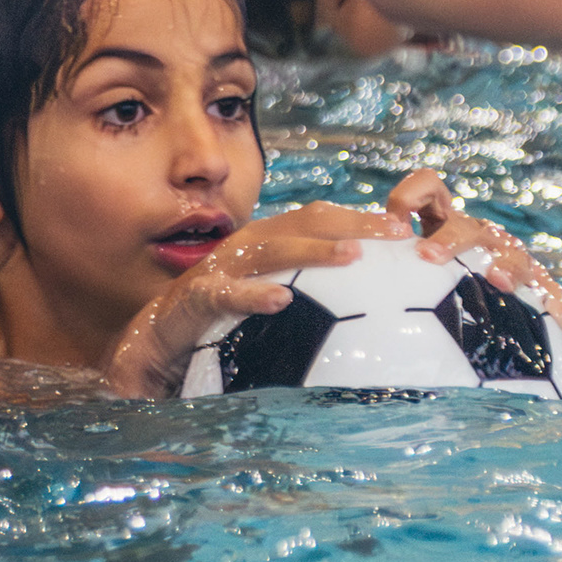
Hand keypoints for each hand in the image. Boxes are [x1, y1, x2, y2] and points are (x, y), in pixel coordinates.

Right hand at [95, 205, 394, 396]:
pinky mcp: (194, 298)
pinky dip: (252, 294)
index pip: (320, 220)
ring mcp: (220, 268)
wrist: (157, 343)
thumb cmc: (218, 327)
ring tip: (352, 256)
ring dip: (313, 249)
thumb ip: (309, 305)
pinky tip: (281, 301)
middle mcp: (247, 246)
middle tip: (395, 232)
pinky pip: (225, 292)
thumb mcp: (269, 308)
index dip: (361, 218)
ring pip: (271, 248)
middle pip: (305, 222)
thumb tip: (367, 321)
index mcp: (267, 243)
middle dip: (352, 222)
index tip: (405, 229)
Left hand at [383, 169, 561, 322]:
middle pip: (468, 227)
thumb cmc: (419, 297)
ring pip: (510, 255)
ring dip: (504, 266)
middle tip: (427, 257)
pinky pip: (549, 293)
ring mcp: (508, 262)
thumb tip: (325, 267)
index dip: (415, 194)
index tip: (396, 217)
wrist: (482, 317)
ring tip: (498, 284)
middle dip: (452, 238)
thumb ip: (372, 269)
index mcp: (441, 225)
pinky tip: (556, 318)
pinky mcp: (537, 290)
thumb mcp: (395, 276)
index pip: (431, 189)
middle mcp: (477, 238)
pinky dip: (552, 303)